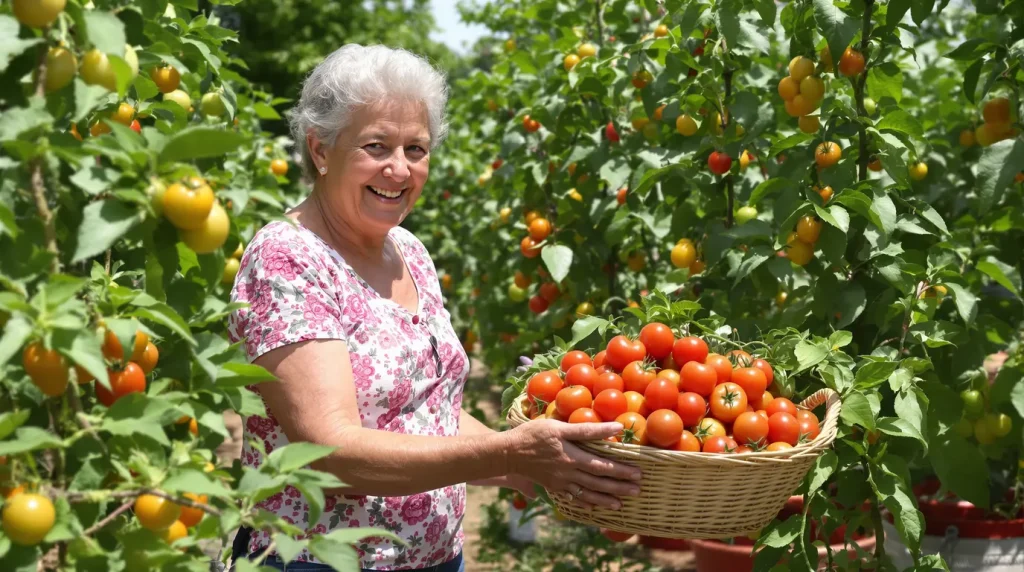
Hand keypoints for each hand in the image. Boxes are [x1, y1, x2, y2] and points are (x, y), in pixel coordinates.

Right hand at [504, 419, 642, 509]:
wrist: (507, 453)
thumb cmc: (532, 434)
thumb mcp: (558, 426)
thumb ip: (586, 429)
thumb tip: (614, 426)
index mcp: (572, 457)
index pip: (602, 465)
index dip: (621, 470)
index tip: (637, 472)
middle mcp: (569, 473)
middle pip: (599, 482)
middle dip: (619, 487)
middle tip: (637, 490)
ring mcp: (560, 483)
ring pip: (587, 494)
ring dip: (606, 500)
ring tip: (621, 504)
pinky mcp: (552, 486)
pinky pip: (572, 498)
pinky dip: (585, 504)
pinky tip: (593, 507)